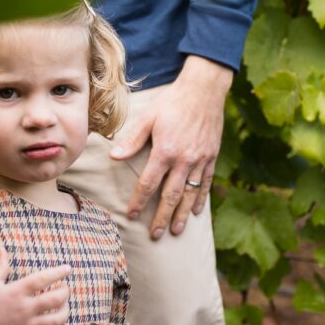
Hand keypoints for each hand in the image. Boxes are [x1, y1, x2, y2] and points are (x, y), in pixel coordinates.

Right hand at [0, 247, 70, 324]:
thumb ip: (0, 266)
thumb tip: (1, 247)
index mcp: (15, 292)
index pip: (41, 279)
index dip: (57, 272)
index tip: (68, 268)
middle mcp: (23, 308)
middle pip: (55, 299)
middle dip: (65, 292)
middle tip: (65, 288)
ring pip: (56, 320)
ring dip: (65, 312)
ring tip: (65, 306)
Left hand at [110, 56, 232, 239]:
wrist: (204, 89)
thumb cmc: (172, 102)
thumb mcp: (148, 118)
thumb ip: (132, 140)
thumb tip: (113, 156)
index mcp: (165, 151)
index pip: (148, 184)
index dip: (139, 201)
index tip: (132, 215)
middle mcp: (184, 160)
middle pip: (170, 196)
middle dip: (162, 217)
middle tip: (155, 235)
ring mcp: (199, 160)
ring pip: (190, 194)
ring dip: (182, 215)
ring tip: (176, 231)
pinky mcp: (211, 157)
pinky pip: (205, 183)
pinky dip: (200, 199)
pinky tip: (196, 212)